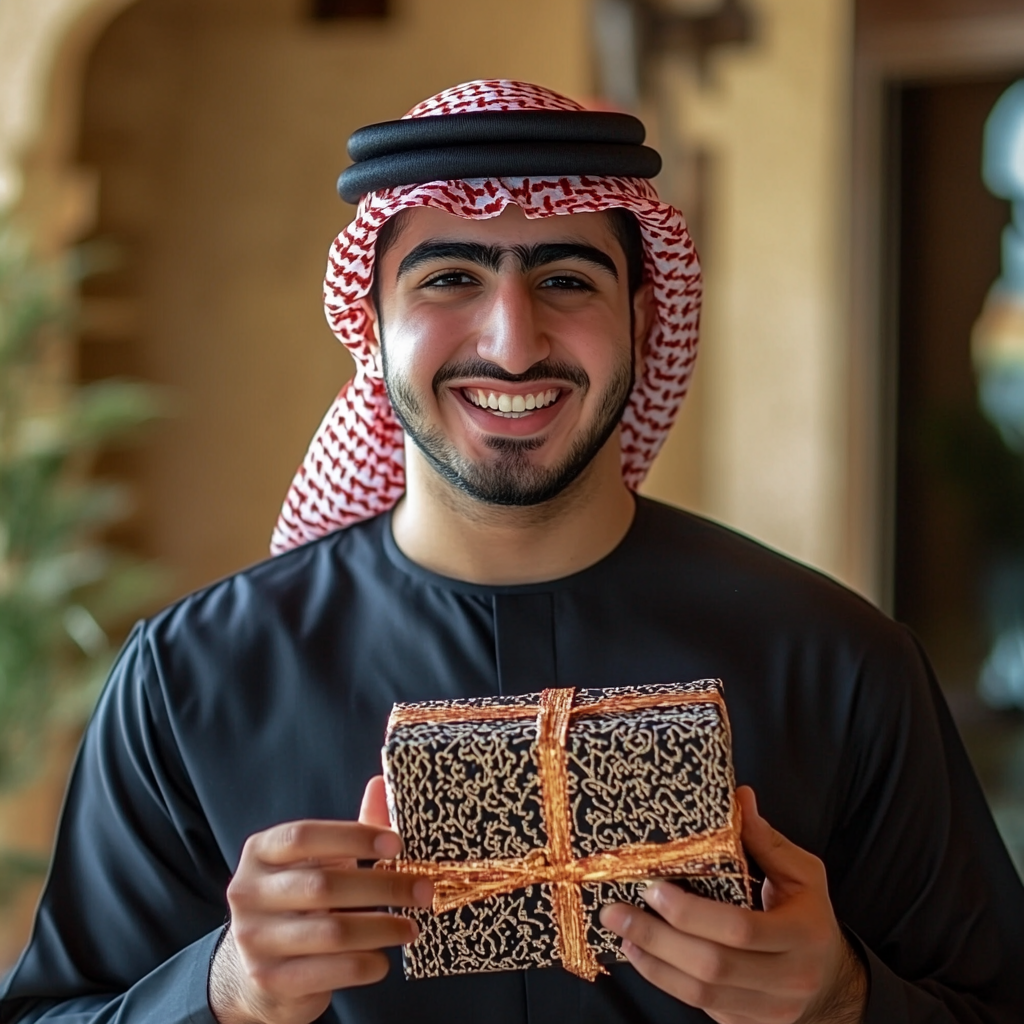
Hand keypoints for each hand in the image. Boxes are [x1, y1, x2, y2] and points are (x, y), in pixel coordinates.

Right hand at [209, 776, 432, 1023]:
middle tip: (423, 890)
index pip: (302, 837)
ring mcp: (255, 940)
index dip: (352, 837)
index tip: (396, 844)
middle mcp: (248, 893)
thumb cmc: (298, 902)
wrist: (257, 971)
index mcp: (261, 853)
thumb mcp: (317, 862)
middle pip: (323, 885)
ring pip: (331, 932)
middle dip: (383, 886)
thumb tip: (382, 784)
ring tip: (411, 927)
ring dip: (382, 928)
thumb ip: (351, 831)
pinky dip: (365, 965)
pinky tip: (383, 960)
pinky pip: (330, 971)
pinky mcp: (271, 980)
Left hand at [599, 787, 866, 1023]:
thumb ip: (766, 839)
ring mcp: (769, 1010)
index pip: (740, 929)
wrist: (831, 982)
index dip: (691, 913)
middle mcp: (789, 979)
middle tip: (616, 911)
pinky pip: (701, 1008)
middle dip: (657, 937)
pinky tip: (644, 956)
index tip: (653, 888)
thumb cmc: (809, 916)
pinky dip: (666, 981)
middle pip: (713, 966)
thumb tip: (739, 797)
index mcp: (803, 934)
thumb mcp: (801, 874)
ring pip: (702, 994)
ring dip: (654, 963)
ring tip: (622, 933)